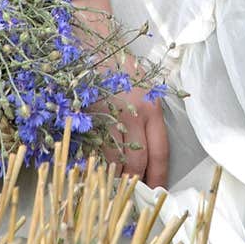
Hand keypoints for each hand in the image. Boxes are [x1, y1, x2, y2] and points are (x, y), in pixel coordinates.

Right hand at [89, 49, 169, 188]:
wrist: (93, 42)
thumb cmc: (120, 69)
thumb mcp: (144, 90)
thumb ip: (148, 121)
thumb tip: (145, 162)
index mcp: (151, 108)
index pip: (160, 154)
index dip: (158, 178)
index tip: (156, 194)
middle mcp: (132, 114)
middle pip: (136, 162)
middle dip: (135, 185)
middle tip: (132, 200)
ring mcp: (106, 116)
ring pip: (112, 161)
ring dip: (112, 181)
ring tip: (112, 195)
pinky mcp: (84, 117)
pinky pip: (90, 151)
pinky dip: (92, 167)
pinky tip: (91, 176)